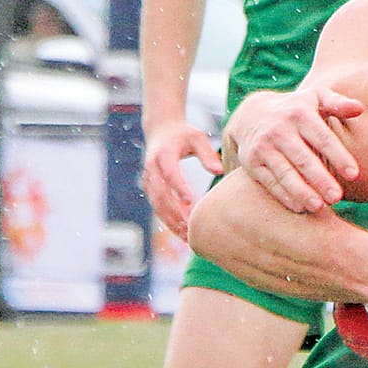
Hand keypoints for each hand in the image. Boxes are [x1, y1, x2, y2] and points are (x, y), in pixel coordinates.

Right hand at [141, 118, 222, 238]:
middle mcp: (152, 168)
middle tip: (191, 226)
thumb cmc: (183, 134)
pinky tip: (182, 234)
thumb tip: (219, 171)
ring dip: (171, 221)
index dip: (179, 187)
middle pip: (161, 193)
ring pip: (157, 205)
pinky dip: (168, 221)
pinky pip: (157, 208)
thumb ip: (207, 154)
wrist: (160, 130)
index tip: (190, 200)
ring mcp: (149, 180)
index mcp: (163, 154)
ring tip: (187, 237)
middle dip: (174, 211)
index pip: (170, 173)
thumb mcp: (197, 137)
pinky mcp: (150, 188)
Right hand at [229, 84, 364, 214]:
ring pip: (285, 173)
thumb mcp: (315, 98)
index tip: (354, 174)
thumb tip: (360, 108)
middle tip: (337, 197)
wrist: (250, 114)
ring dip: (302, 192)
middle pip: (303, 159)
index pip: (322, 138)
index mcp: (300, 114)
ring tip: (319, 207)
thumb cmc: (296, 109)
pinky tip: (300, 208)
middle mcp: (279, 130)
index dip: (338, 156)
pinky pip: (269, 182)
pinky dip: (284, 196)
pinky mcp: (252, 162)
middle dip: (320, 179)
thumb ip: (338, 103)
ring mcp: (263, 147)